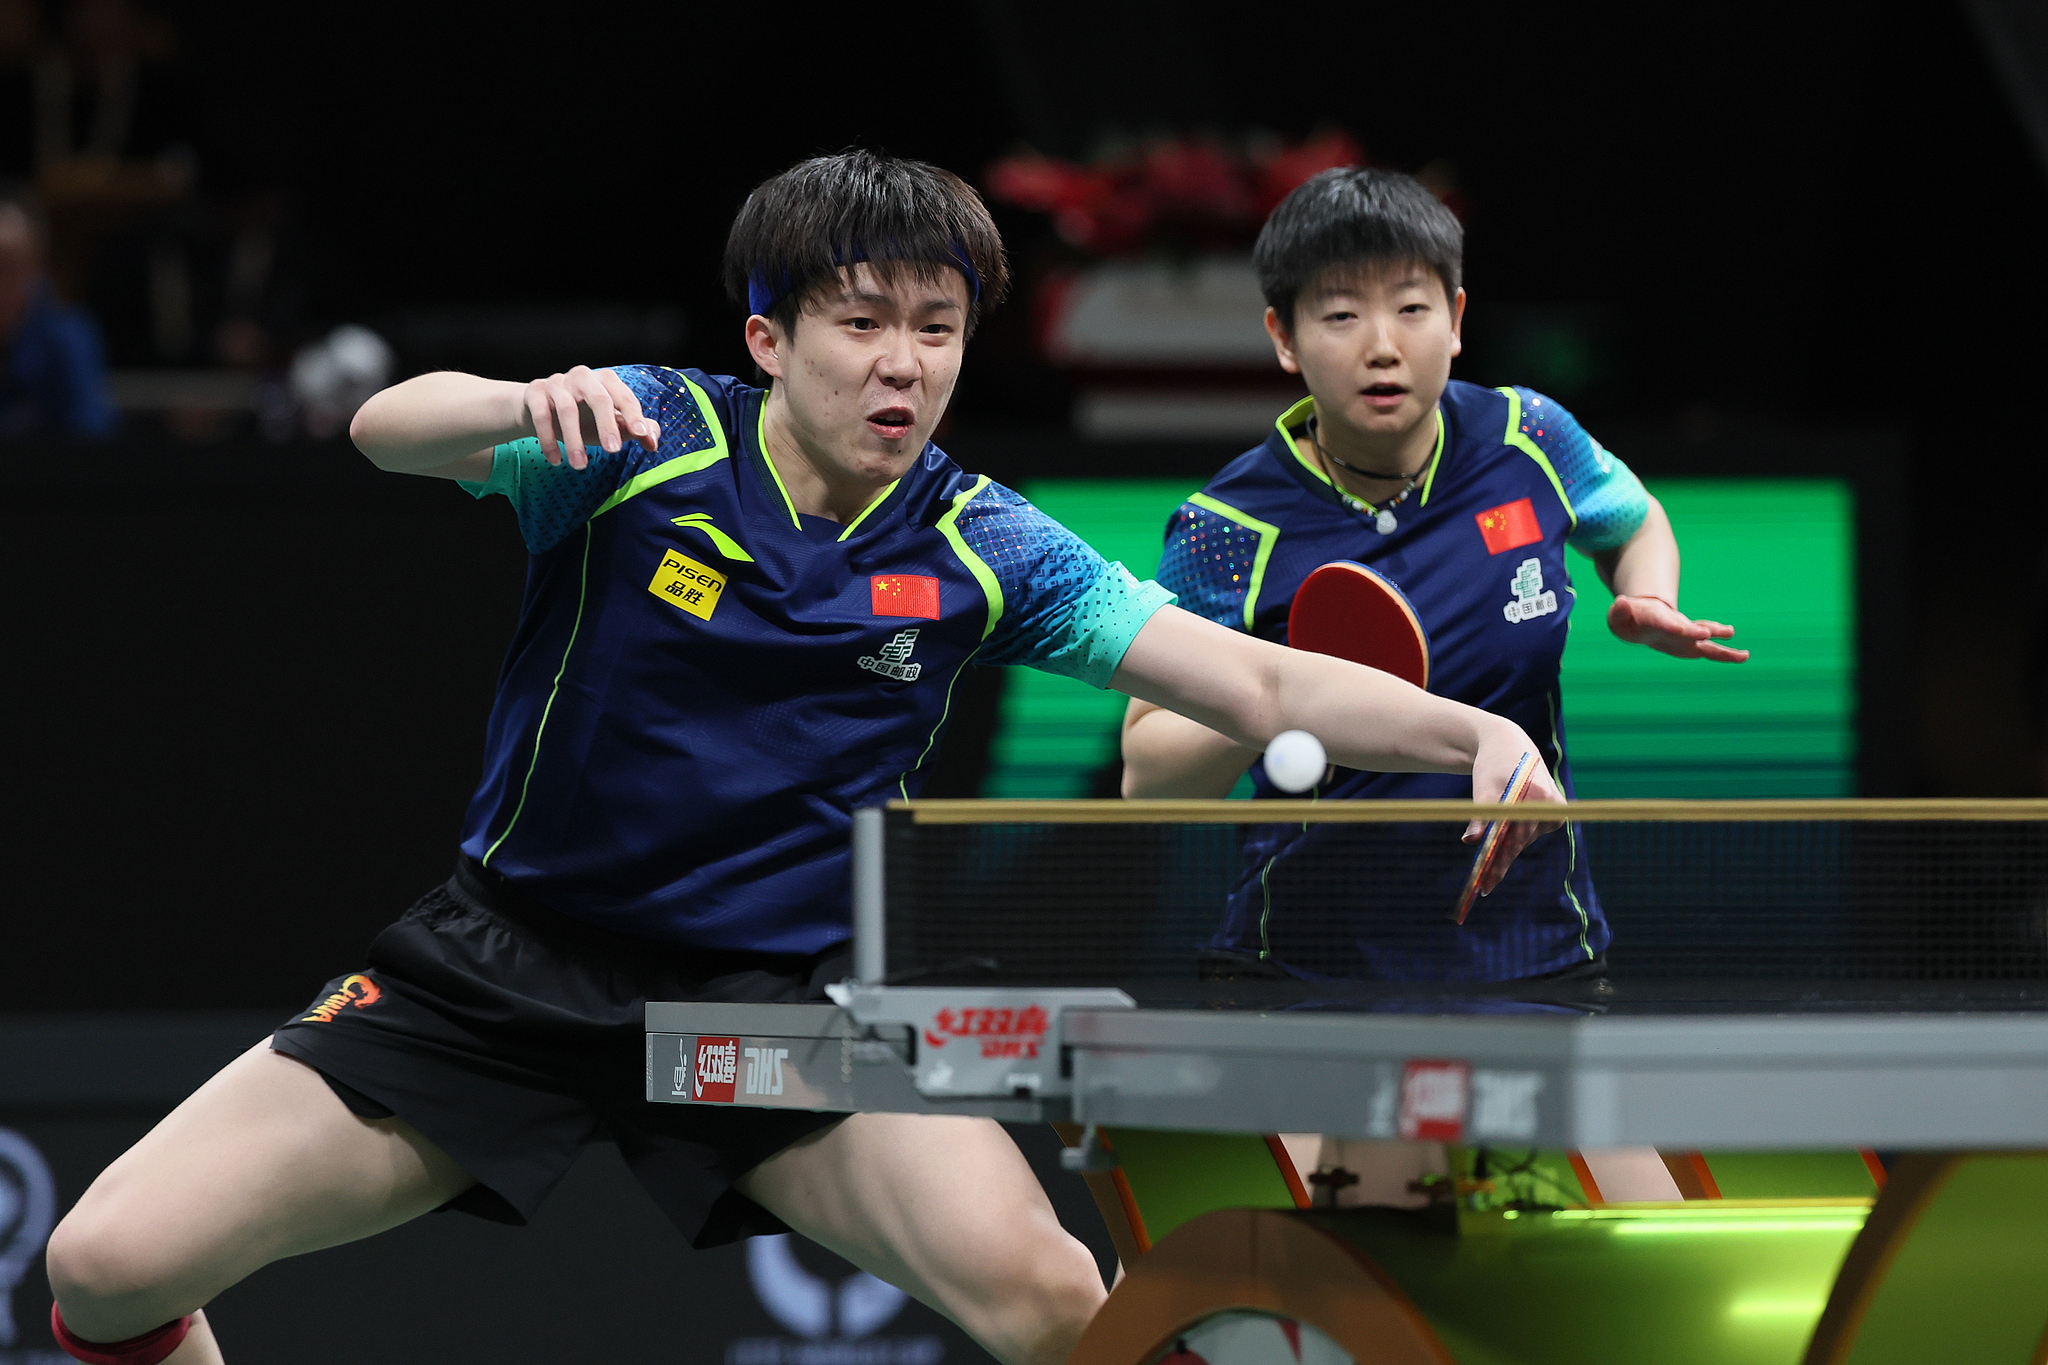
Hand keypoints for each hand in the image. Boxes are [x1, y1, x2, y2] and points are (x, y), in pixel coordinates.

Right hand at [522, 365, 661, 468]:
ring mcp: (557, 382)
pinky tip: (556, 460)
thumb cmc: (582, 416)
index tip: (640, 435)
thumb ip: (633, 429)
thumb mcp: (610, 422)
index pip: (623, 395)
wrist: (537, 408)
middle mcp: (582, 376)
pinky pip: (542, 416)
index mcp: (605, 380)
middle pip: (598, 398)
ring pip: (567, 409)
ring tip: (580, 466)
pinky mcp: (535, 392)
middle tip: (613, 451)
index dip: (633, 414)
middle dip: (607, 425)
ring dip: (574, 440)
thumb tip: (652, 442)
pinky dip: (548, 440)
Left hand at [1464, 724, 1564, 892]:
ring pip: (1524, 839)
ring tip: (1488, 873)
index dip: (1499, 863)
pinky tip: (1505, 835)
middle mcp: (1550, 805)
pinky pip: (1529, 834)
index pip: (1514, 837)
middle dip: (1500, 864)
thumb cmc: (1493, 765)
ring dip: (1506, 851)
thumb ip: (1480, 815)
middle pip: (1520, 842)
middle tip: (1484, 888)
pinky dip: (1514, 838)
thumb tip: (1471, 841)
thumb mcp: (1484, 787)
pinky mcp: (1554, 814)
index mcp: (1535, 796)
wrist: (1509, 746)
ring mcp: (1555, 810)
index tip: (1485, 884)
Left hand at [1607, 594, 1747, 660]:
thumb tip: (1620, 601)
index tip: (1702, 633)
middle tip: (1724, 633)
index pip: (1670, 624)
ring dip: (1722, 643)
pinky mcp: (1691, 643)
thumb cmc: (1629, 620)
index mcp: (1657, 619)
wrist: (1644, 619)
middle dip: (1703, 632)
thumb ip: (1619, 611)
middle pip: (1691, 629)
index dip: (1685, 629)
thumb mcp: (1617, 617)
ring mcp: (1686, 635)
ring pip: (1706, 639)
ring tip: (1743, 652)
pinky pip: (1709, 649)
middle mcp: (1676, 625)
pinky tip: (1743, 656)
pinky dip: (1725, 653)